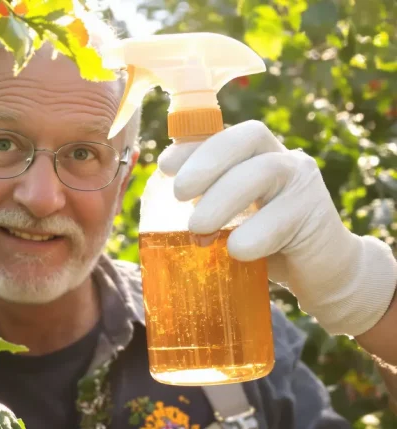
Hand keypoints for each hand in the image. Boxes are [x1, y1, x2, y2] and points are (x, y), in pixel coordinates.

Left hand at [157, 120, 396, 336]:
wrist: (320, 271)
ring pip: (265, 171)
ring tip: (198, 228)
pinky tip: (237, 250)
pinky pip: (284, 216)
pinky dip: (256, 234)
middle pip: (246, 139)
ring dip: (225, 197)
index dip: (192, 145)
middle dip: (207, 161)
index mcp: (252, 154)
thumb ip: (203, 205)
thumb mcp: (228, 219)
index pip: (221, 133)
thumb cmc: (264, 241)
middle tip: (179, 194)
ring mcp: (302, 181)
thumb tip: (155, 211)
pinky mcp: (317, 213)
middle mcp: (279, 157)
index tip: (165, 167)